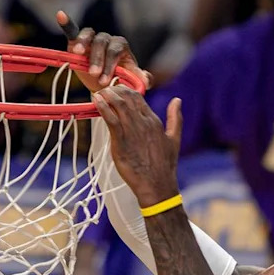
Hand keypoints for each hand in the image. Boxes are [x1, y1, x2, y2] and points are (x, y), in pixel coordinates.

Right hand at [55, 12, 151, 91]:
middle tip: (93, 74)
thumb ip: (140, 79)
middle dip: (97, 59)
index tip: (105, 81)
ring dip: (83, 43)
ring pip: (88, 35)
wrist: (103, 84)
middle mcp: (106, 39)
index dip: (110, 64)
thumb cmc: (117, 81)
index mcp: (120, 46)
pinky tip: (60, 15)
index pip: (115, 51)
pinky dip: (66, 23)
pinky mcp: (77, 41)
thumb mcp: (130, 81)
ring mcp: (91, 39)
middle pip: (101, 43)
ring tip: (77, 54)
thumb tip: (147, 80)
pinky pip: (72, 30)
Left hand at [92, 86, 181, 207]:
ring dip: (107, 95)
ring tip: (99, 92)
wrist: (157, 185)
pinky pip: (110, 119)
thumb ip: (175, 118)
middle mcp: (143, 122)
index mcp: (154, 121)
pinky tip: (96, 101)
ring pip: (118, 105)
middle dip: (114, 90)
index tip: (115, 90)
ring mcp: (132, 131)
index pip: (138, 97)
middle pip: (127, 97)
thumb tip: (177, 100)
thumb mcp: (174, 139)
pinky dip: (102, 107)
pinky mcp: (121, 141)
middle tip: (104, 89)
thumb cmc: (164, 166)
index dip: (125, 91)